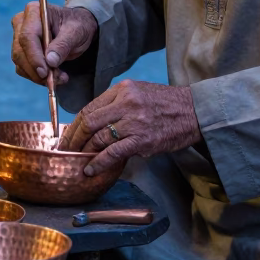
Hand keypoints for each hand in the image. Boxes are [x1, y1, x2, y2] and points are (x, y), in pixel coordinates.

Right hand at [10, 3, 97, 85]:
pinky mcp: (21, 50)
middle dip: (36, 70)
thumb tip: (50, 62)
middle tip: (56, 80)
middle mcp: (22, 23)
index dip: (34, 56)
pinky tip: (54, 77)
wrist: (77, 28)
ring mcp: (18, 37)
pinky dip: (36, 76)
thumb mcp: (76, 32)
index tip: (45, 73)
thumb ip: (63, 45)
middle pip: (20, 51)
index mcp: (34, 11)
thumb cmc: (77, 25)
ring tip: (60, 78)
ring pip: (20, 62)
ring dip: (37, 76)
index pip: (27, 36)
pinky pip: (23, 68)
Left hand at [59, 80, 201, 175]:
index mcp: (122, 89)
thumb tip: (94, 123)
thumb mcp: (139, 92)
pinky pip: (113, 152)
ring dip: (84, 151)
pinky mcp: (142, 139)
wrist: (195, 111)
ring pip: (98, 137)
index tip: (66, 136)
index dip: (74, 125)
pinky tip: (90, 169)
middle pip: (89, 121)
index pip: (89, 108)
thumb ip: (117, 103)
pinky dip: (98, 162)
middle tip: (65, 151)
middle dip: (73, 139)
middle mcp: (126, 102)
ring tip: (76, 161)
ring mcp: (134, 121)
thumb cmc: (166, 104)